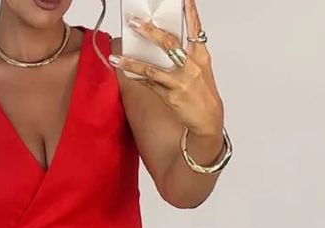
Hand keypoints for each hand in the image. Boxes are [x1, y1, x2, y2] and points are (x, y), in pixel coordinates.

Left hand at [111, 1, 223, 137]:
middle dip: (150, 32)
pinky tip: (126, 74)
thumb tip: (164, 40)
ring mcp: (179, 82)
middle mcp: (190, 66)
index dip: (189, 12)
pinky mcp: (170, 96)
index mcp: (200, 55)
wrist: (207, 118)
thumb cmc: (202, 91)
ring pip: (151, 69)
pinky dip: (137, 79)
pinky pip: (149, 85)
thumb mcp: (200, 68)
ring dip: (131, 63)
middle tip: (135, 24)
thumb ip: (186, 52)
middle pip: (169, 44)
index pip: (194, 29)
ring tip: (116, 58)